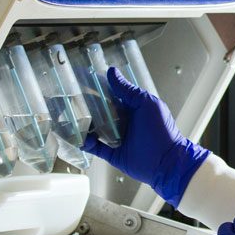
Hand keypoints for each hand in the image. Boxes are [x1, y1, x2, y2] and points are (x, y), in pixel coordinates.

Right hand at [82, 66, 209, 206]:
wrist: (166, 162)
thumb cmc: (161, 130)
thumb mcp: (146, 104)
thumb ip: (128, 90)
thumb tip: (112, 72)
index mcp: (134, 108)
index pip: (113, 95)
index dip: (99, 88)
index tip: (82, 80)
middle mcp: (125, 122)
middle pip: (101, 111)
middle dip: (87, 106)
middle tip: (69, 99)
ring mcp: (119, 138)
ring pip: (96, 129)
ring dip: (84, 124)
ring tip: (69, 117)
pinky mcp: (114, 154)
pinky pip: (96, 147)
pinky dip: (86, 143)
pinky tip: (78, 136)